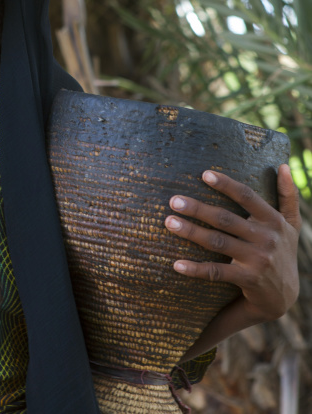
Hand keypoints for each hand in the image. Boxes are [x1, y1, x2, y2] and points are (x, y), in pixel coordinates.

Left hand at [165, 164, 300, 325]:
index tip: (204, 174)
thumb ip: (288, 195)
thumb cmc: (282, 250)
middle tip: (173, 200)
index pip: (247, 197)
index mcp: (273, 220)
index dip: (226, 185)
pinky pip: (217, 272)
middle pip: (225, 219)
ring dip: (191, 232)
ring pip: (217, 242)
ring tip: (168, 222)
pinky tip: (176, 264)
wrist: (284, 295)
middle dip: (198, 208)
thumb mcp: (291, 224)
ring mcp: (257, 260)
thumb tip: (282, 165)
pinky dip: (196, 269)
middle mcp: (266, 238)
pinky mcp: (247, 279)